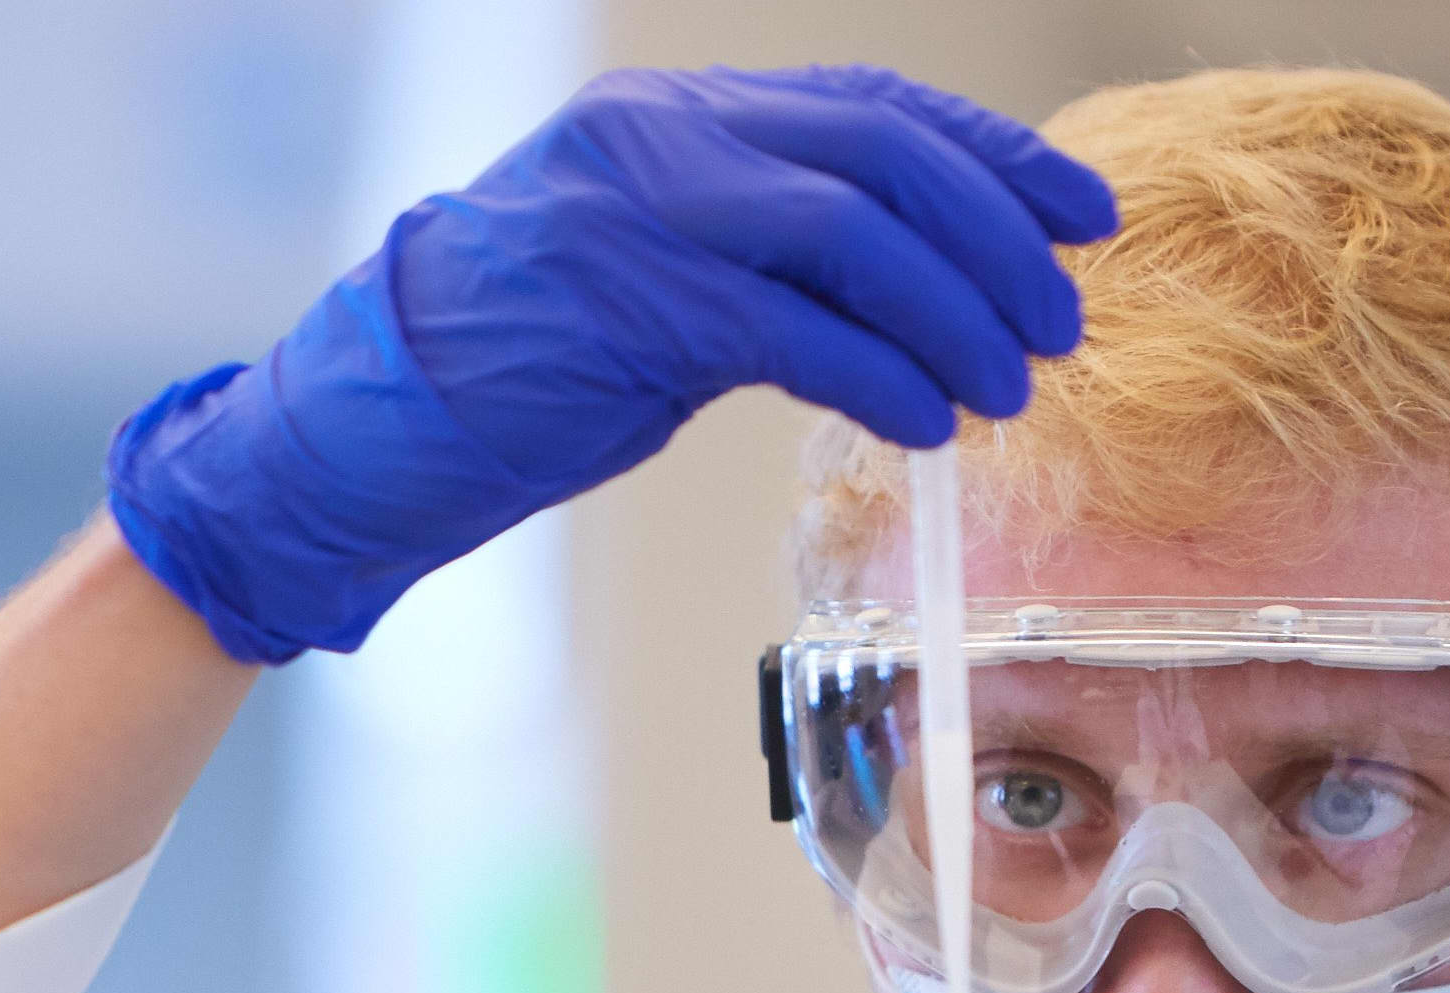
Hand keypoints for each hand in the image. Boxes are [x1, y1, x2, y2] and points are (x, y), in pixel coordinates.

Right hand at [106, 64, 1116, 664]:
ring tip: (1004, 386)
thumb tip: (914, 295)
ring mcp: (641, 214)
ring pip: (854, 235)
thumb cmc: (513, 373)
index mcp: (675, 118)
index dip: (996, 159)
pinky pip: (795, 330)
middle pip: (884, 158)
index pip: (875, 110)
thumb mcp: (652, 280)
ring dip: (952, 317)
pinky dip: (881, 375)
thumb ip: (763, 257)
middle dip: (995, 240)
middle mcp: (663, 139)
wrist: (366, 424)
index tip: (1082, 215)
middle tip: (1057, 321)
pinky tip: (924, 422)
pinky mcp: (628, 305)